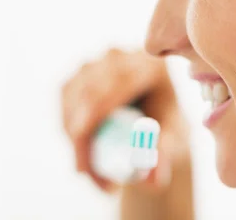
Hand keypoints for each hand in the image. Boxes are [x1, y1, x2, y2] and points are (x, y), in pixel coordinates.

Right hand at [61, 48, 189, 192]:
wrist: (153, 117)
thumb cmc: (165, 126)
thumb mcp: (170, 139)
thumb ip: (164, 154)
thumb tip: (154, 179)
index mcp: (149, 64)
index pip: (118, 83)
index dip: (96, 115)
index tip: (82, 150)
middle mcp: (119, 56)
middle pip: (90, 91)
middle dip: (83, 138)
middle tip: (87, 174)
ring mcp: (95, 62)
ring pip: (73, 103)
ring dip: (78, 141)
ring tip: (99, 172)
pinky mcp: (77, 75)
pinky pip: (64, 107)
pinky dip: (71, 133)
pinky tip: (90, 146)